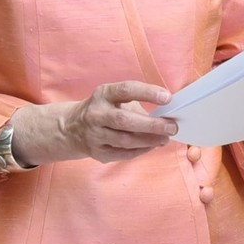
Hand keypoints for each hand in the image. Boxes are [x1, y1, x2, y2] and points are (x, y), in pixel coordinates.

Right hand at [12, 81, 175, 165]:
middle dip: (152, 125)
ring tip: (165, 138)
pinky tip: (151, 146)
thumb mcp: (114, 98)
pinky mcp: (96, 152)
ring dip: (149, 141)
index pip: (126, 90)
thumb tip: (165, 114)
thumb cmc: (104, 109)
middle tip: (171, 127)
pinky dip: (140, 150)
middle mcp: (96, 114)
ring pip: (125, 140)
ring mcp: (94, 135)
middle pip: (125, 120)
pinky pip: (123, 153)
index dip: (148, 93)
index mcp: (103, 95)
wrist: (71, 128)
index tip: (168, 97)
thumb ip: (137, 103)